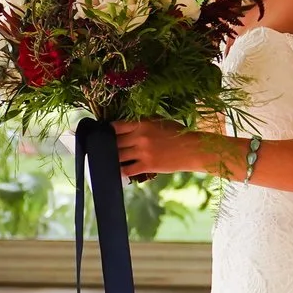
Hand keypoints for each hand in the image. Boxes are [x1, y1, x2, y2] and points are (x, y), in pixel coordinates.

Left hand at [113, 119, 230, 179]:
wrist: (192, 149)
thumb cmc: (177, 133)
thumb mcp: (159, 121)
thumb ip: (142, 123)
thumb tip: (124, 126)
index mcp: (142, 123)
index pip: (115, 126)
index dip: (106, 131)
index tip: (102, 134)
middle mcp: (139, 137)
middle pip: (113, 142)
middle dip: (106, 145)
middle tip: (101, 148)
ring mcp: (142, 152)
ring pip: (117, 156)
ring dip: (110, 158)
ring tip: (105, 160)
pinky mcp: (147, 165)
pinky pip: (126, 170)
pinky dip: (119, 171)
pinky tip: (115, 171)